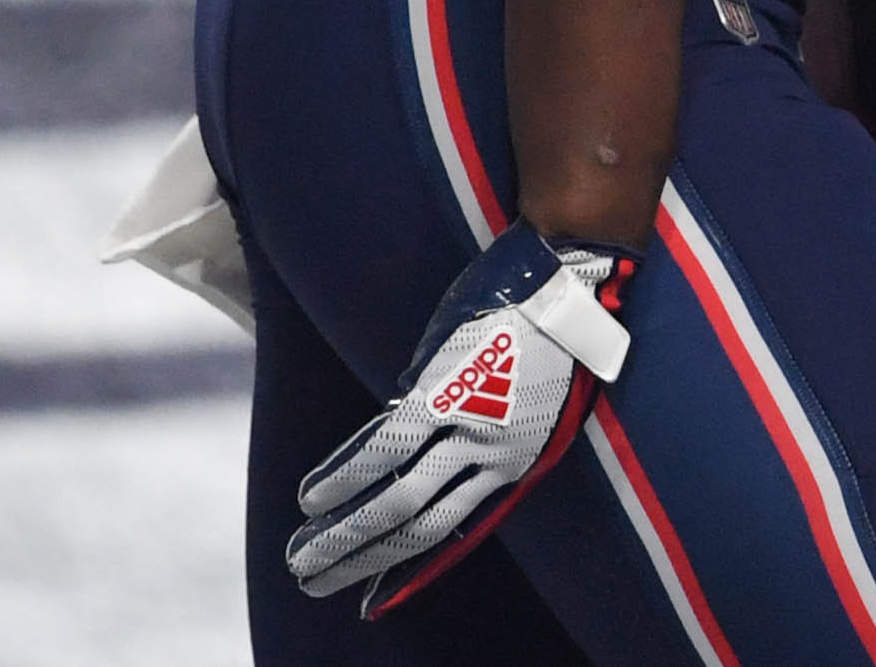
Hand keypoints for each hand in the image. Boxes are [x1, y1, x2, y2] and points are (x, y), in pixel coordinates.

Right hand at [283, 224, 637, 615]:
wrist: (574, 279)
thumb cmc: (561, 330)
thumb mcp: (545, 401)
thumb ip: (493, 429)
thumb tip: (429, 428)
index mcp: (522, 464)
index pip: (456, 532)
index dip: (409, 567)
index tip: (372, 597)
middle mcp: (497, 458)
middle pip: (418, 525)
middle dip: (361, 557)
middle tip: (313, 578)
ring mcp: (472, 427)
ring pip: (398, 499)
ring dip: (344, 531)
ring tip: (302, 552)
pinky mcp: (447, 391)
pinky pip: (387, 447)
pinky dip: (346, 476)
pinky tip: (313, 498)